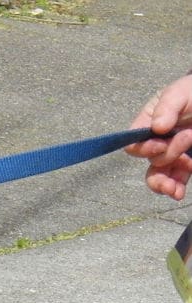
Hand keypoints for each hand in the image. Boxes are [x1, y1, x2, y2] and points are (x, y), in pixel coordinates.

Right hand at [126, 74, 191, 199]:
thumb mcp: (180, 93)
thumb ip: (167, 107)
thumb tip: (157, 127)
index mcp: (148, 125)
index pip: (134, 145)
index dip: (144, 148)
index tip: (161, 143)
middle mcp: (156, 143)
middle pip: (151, 161)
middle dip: (167, 156)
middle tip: (188, 138)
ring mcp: (171, 155)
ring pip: (158, 177)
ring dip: (165, 183)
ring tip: (175, 188)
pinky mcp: (185, 164)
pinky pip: (176, 180)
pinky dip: (176, 188)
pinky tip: (178, 192)